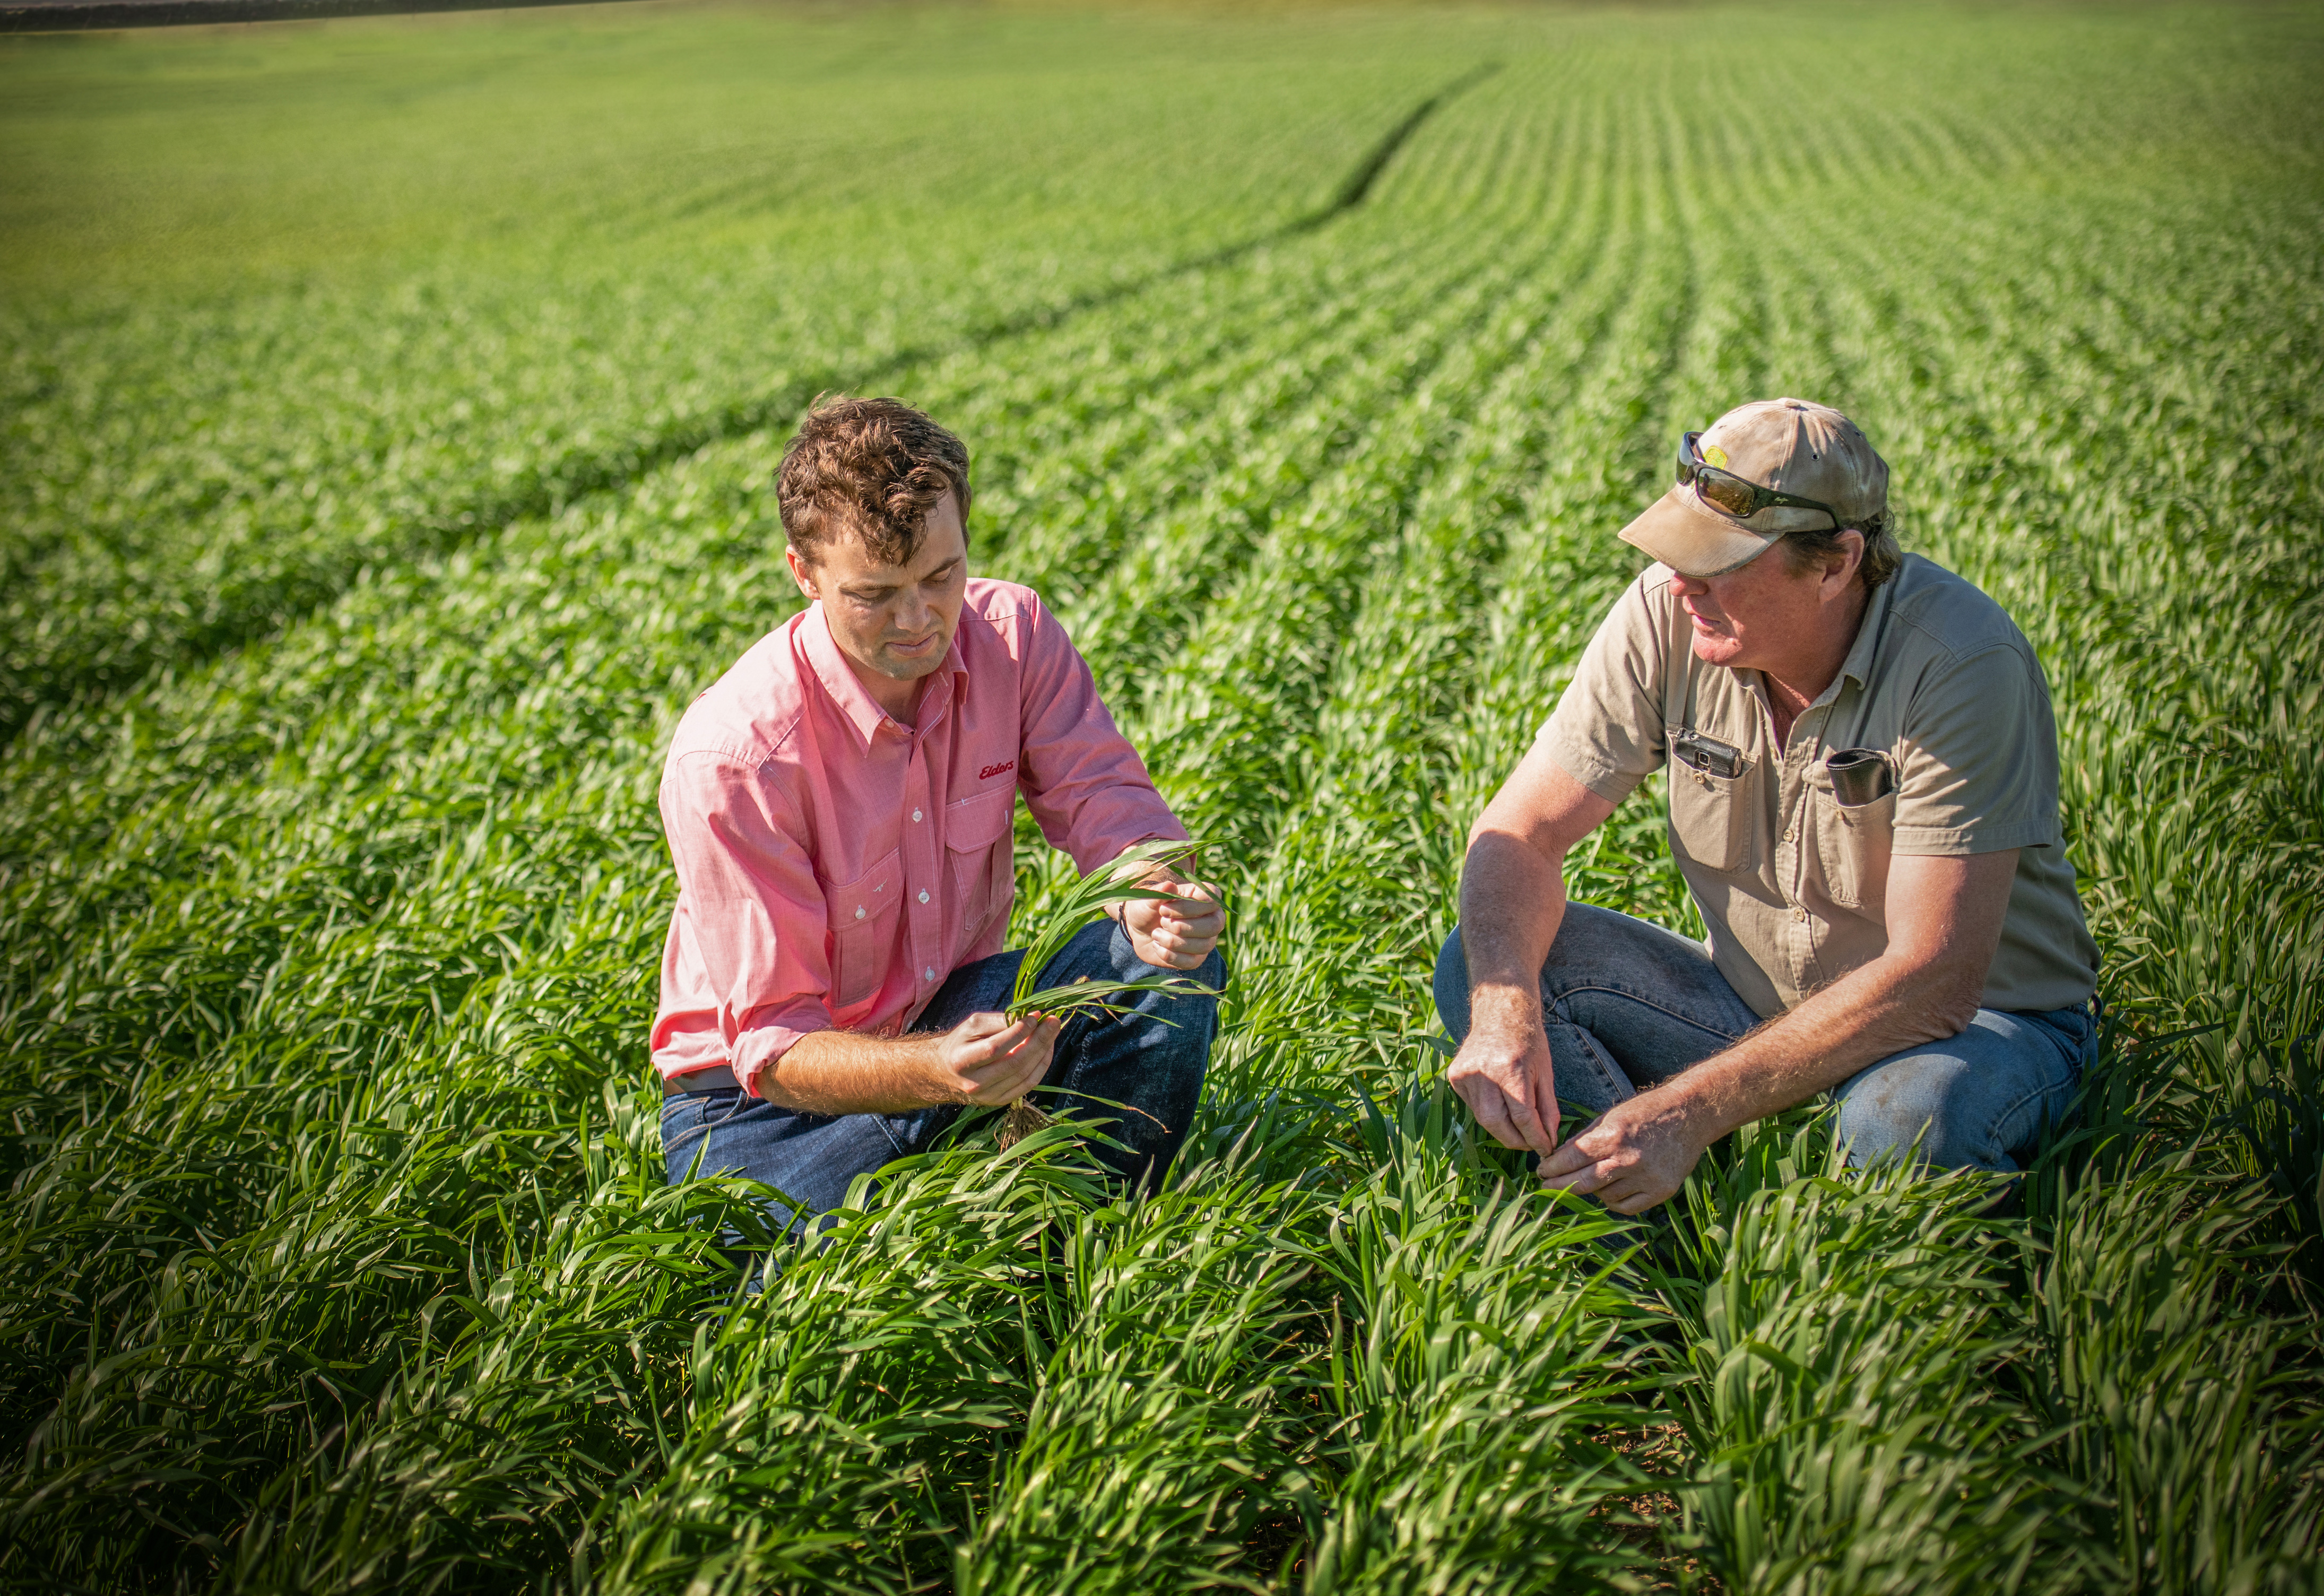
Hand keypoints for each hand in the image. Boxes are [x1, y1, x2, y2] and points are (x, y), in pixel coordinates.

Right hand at [931, 1010, 1061, 1105]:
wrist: (945, 1072)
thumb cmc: (960, 1043)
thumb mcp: (972, 1025)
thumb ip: (1000, 1021)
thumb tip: (1032, 1017)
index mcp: (962, 1061)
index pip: (996, 1048)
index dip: (1019, 1032)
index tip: (1035, 1016)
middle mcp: (974, 1084)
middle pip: (1015, 1063)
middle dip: (1039, 1040)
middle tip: (1053, 1022)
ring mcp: (988, 1096)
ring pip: (1025, 1075)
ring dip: (1044, 1051)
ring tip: (1052, 1032)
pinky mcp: (999, 1101)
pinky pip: (1028, 1084)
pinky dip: (1041, 1065)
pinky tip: (1046, 1049)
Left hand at [1117, 875, 1224, 970]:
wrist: (1140, 928)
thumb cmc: (1149, 908)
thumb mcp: (1149, 898)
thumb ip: (1159, 892)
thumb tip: (1169, 885)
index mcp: (1205, 897)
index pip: (1212, 901)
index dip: (1188, 908)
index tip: (1164, 909)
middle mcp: (1212, 918)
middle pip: (1213, 926)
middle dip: (1182, 927)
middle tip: (1162, 922)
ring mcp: (1207, 940)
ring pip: (1203, 946)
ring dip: (1173, 941)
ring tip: (1156, 934)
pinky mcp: (1196, 958)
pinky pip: (1191, 962)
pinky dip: (1170, 955)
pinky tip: (1158, 946)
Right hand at [1447, 987, 1559, 1158]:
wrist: (1500, 1012)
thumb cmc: (1528, 1041)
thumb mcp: (1545, 1072)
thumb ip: (1548, 1108)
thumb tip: (1549, 1139)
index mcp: (1510, 1069)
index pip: (1523, 1117)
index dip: (1536, 1138)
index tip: (1546, 1148)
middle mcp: (1483, 1073)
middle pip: (1497, 1124)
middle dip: (1516, 1141)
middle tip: (1530, 1145)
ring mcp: (1465, 1074)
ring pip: (1483, 1118)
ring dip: (1503, 1128)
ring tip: (1518, 1127)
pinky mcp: (1455, 1076)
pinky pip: (1473, 1106)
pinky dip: (1489, 1112)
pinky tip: (1499, 1103)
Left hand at [1535, 1091, 1710, 1214]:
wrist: (1690, 1115)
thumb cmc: (1646, 1112)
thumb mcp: (1610, 1116)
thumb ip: (1585, 1138)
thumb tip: (1558, 1158)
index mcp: (1613, 1137)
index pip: (1572, 1159)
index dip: (1552, 1168)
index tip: (1541, 1171)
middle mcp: (1629, 1160)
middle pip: (1583, 1183)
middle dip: (1559, 1186)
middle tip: (1546, 1186)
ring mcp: (1647, 1179)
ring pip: (1604, 1196)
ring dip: (1592, 1189)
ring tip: (1593, 1176)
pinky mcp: (1661, 1191)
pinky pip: (1626, 1206)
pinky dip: (1614, 1200)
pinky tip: (1612, 1188)